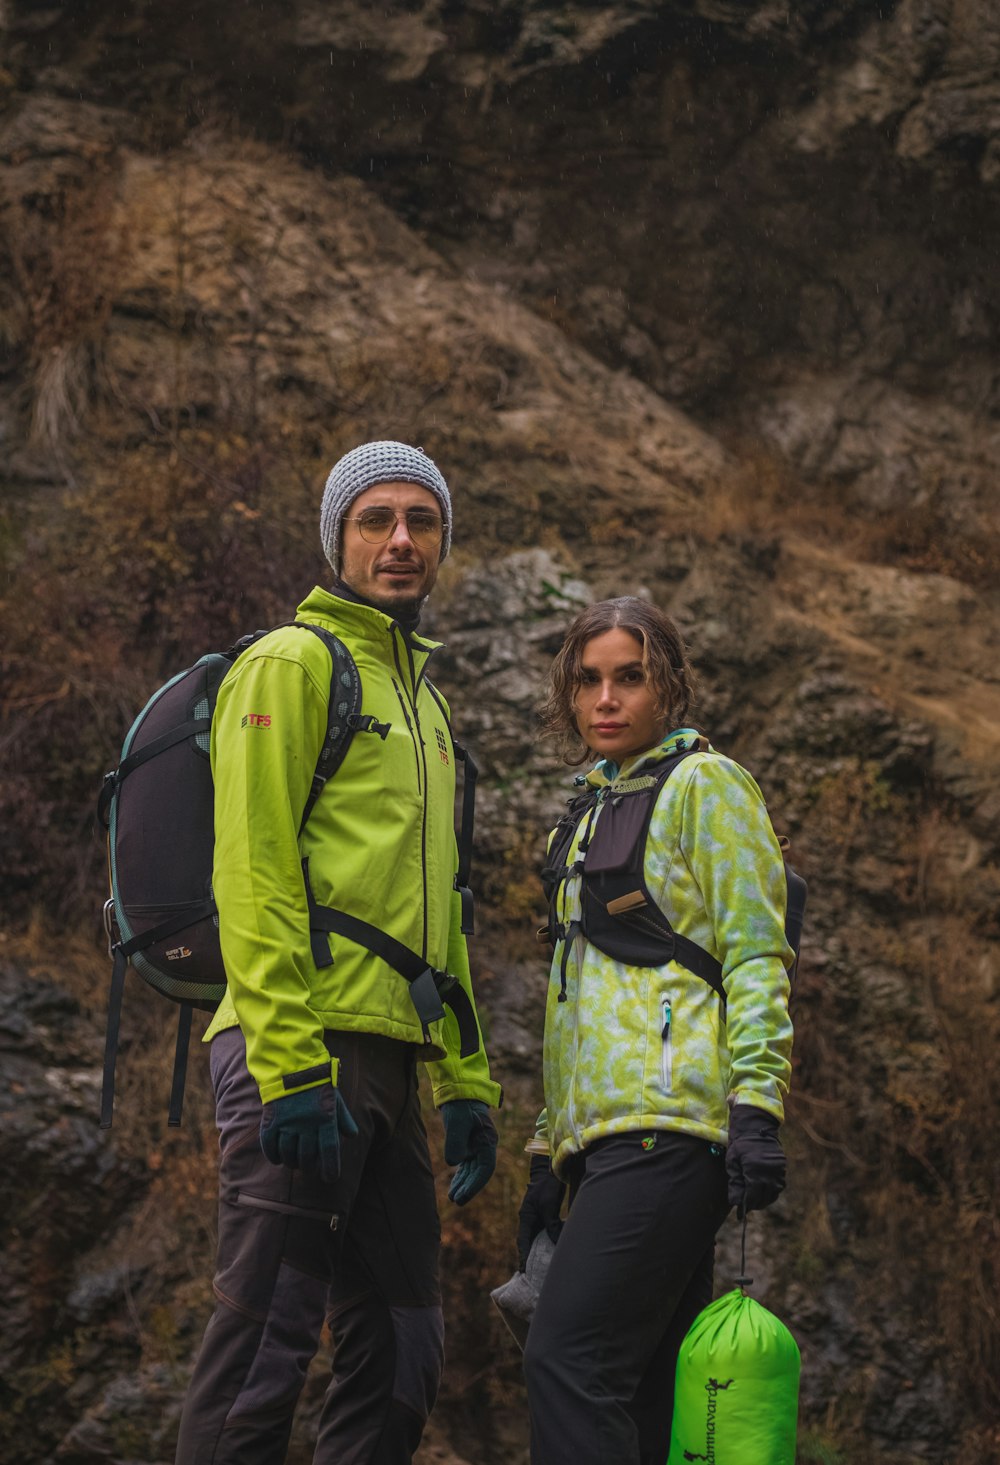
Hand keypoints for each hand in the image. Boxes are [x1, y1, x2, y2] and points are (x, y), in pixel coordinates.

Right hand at [260, 1082, 358, 1182]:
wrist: (291, 1065)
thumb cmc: (317, 1084)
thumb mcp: (334, 1098)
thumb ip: (343, 1118)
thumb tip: (352, 1135)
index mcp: (325, 1118)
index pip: (329, 1150)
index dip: (330, 1167)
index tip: (330, 1178)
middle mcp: (307, 1124)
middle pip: (307, 1156)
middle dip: (310, 1167)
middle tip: (310, 1170)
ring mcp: (288, 1123)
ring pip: (289, 1153)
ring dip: (292, 1163)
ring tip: (295, 1164)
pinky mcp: (271, 1120)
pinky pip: (270, 1145)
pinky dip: (273, 1156)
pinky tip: (278, 1159)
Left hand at [441, 1099, 497, 1205]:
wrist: (459, 1091)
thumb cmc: (460, 1106)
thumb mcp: (457, 1122)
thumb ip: (455, 1143)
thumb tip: (454, 1163)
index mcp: (488, 1140)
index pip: (485, 1168)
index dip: (475, 1184)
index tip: (463, 1195)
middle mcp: (485, 1145)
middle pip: (479, 1171)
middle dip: (468, 1187)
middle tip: (456, 1200)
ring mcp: (477, 1145)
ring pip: (472, 1170)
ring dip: (463, 1183)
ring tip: (452, 1197)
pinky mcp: (469, 1144)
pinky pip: (466, 1164)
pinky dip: (460, 1175)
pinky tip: (454, 1186)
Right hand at [516, 1154, 564, 1269]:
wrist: (551, 1171)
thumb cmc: (547, 1186)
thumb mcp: (549, 1206)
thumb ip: (551, 1224)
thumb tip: (555, 1242)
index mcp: (526, 1217)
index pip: (523, 1241)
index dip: (523, 1255)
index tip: (523, 1270)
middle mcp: (530, 1220)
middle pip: (528, 1242)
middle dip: (528, 1257)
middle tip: (530, 1274)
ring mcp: (537, 1218)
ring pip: (536, 1238)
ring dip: (537, 1250)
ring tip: (540, 1267)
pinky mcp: (545, 1215)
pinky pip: (544, 1232)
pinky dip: (546, 1242)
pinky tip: (552, 1250)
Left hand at [726, 1104, 785, 1217]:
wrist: (756, 1126)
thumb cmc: (740, 1144)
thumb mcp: (732, 1162)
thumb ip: (735, 1183)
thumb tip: (736, 1202)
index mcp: (754, 1170)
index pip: (752, 1196)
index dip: (746, 1206)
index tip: (740, 1213)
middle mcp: (768, 1171)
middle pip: (764, 1197)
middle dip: (755, 1204)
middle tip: (747, 1206)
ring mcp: (778, 1169)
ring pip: (774, 1192)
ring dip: (765, 1198)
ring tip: (756, 1199)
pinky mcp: (782, 1166)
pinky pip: (780, 1184)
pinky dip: (772, 1190)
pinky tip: (764, 1189)